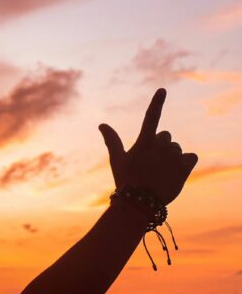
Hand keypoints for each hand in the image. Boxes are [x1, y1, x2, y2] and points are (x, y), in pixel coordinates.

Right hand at [99, 88, 197, 204]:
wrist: (140, 204)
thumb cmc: (126, 180)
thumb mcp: (117, 160)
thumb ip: (112, 140)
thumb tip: (101, 124)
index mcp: (143, 143)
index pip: (151, 117)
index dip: (157, 102)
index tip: (163, 89)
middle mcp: (160, 147)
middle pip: (166, 136)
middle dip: (161, 145)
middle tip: (151, 163)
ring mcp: (173, 156)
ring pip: (177, 148)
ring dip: (171, 156)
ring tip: (160, 172)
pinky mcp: (186, 166)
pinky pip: (191, 156)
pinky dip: (185, 163)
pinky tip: (175, 173)